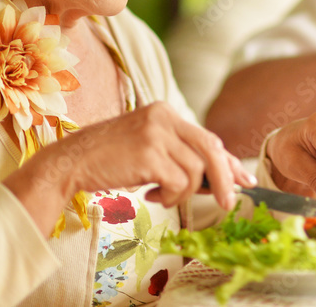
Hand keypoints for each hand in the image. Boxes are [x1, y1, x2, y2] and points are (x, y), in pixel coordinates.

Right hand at [11, 102, 253, 216]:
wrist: (71, 161)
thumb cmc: (110, 158)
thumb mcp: (148, 146)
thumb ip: (179, 153)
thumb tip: (220, 176)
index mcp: (166, 112)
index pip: (208, 138)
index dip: (229, 162)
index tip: (243, 181)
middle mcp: (164, 117)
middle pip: (211, 150)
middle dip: (224, 180)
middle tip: (229, 203)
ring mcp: (156, 134)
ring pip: (195, 171)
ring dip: (183, 194)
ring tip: (162, 196)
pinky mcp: (148, 154)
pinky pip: (178, 183)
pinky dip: (169, 197)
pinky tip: (149, 195)